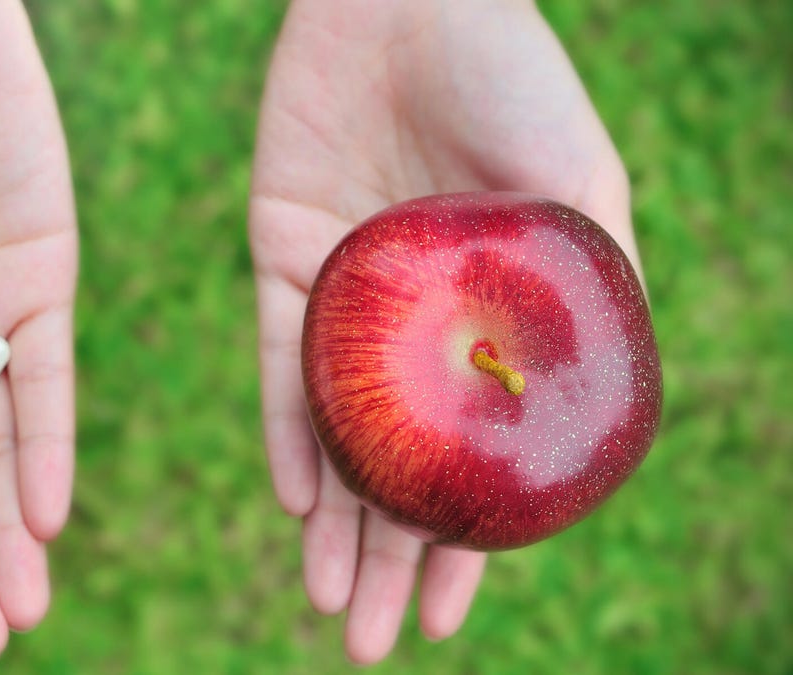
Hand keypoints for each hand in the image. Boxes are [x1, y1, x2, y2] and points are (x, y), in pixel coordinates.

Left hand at [249, 0, 635, 662]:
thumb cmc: (513, 77)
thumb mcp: (580, 192)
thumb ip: (588, 295)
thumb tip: (593, 420)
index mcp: (488, 320)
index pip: (473, 456)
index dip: (465, 542)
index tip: (451, 618)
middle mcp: (413, 325)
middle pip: (393, 463)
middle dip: (384, 557)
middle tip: (367, 641)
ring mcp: (345, 297)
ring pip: (333, 430)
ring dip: (331, 520)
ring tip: (329, 600)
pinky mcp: (280, 256)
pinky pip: (278, 360)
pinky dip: (285, 428)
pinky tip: (294, 499)